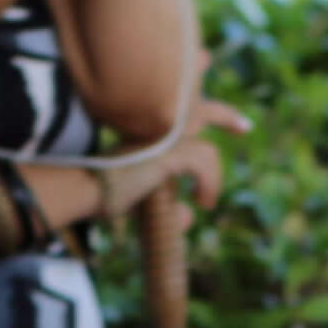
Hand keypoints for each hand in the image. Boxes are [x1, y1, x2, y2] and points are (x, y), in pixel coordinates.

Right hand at [86, 123, 225, 227]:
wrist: (83, 190)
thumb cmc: (104, 194)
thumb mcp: (143, 199)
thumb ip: (169, 205)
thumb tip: (189, 218)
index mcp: (149, 127)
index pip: (183, 109)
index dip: (207, 112)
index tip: (230, 122)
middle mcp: (157, 125)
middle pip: (201, 110)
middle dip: (224, 117)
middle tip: (245, 129)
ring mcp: (161, 136)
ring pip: (205, 148)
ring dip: (212, 178)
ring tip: (206, 202)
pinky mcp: (165, 152)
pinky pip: (203, 163)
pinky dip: (208, 185)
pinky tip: (202, 202)